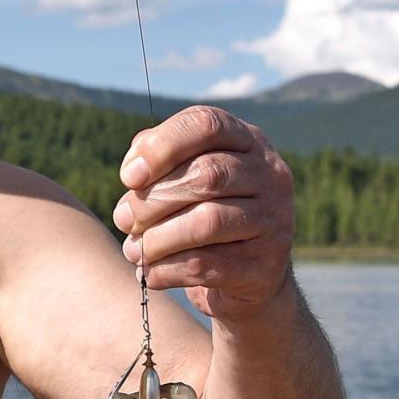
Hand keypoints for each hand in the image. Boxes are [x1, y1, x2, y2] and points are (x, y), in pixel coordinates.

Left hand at [111, 105, 294, 321]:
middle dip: (152, 200)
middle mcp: (269, 174)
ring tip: (134, 250)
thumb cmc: (202, 211)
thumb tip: (134, 171)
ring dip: (158, 239)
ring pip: (208, 222)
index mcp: (246, 140)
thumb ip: (157, 160)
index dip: (162, 146)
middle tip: (124, 220)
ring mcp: (274, 219)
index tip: (129, 177)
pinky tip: (150, 274)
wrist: (246, 274)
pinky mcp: (266, 264)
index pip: (206, 124)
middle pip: (207, 175)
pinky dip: (168, 270)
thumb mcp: (184, 176)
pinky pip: (209, 265)